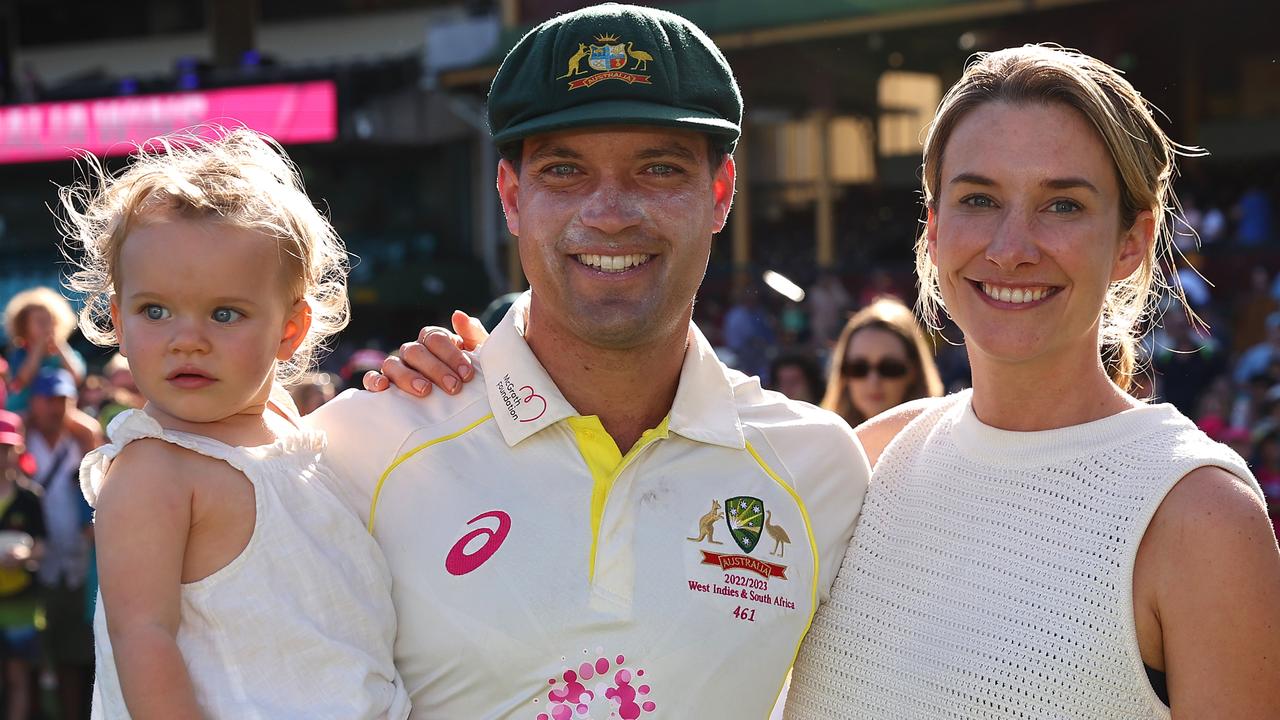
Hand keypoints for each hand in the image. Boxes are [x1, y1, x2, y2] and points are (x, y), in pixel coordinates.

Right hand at [363, 310, 488, 395]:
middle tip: (454, 387)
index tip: (467, 374)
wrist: (465, 410)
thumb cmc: (469, 381)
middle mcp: (413, 353)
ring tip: (425, 391)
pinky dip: (373, 381)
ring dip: (407, 376)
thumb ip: (473, 336)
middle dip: (436, 369)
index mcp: (434, 342)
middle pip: (416, 351)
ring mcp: (396, 369)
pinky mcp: (384, 387)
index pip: (436, 338)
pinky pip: (370, 379)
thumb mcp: (479, 360)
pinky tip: (383, 389)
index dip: (451, 354)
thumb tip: (458, 315)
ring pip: (392, 363)